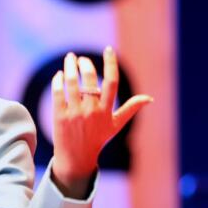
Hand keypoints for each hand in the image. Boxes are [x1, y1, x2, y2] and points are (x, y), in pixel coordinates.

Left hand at [50, 47, 153, 187]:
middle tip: (80, 58)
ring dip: (70, 67)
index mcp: (106, 111)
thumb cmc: (97, 139)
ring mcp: (75, 114)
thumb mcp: (116, 125)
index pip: (112, 82)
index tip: (108, 49)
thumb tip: (149, 98)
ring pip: (72, 84)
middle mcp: (92, 111)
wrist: (76, 159)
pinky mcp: (60, 117)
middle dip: (84, 64)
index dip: (110, 63)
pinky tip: (59, 74)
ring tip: (69, 58)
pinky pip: (58, 93)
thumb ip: (131, 109)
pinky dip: (58, 80)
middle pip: (89, 80)